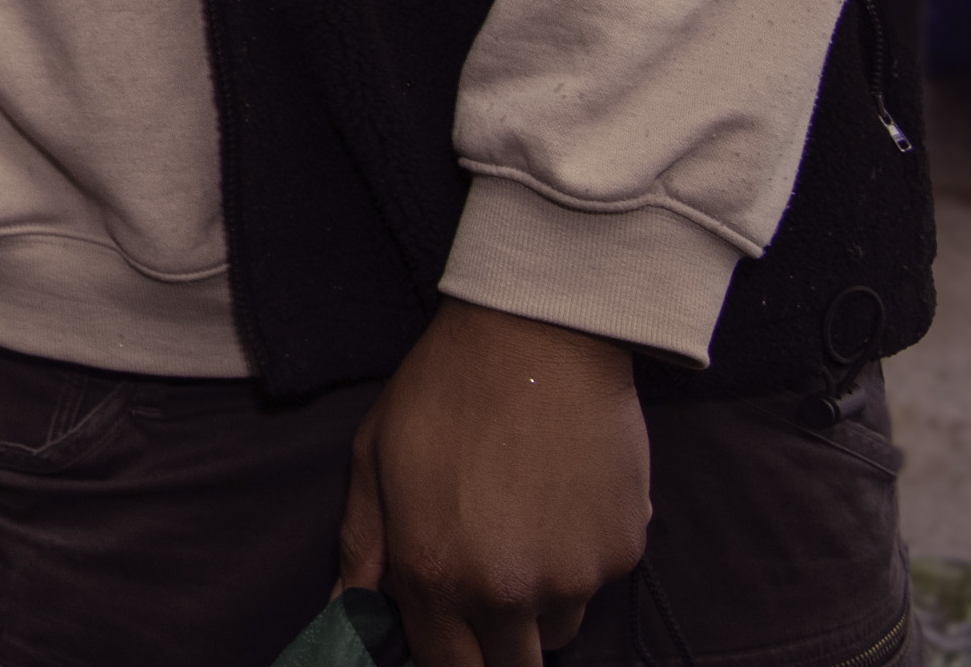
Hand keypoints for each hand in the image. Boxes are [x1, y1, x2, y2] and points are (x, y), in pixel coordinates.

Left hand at [338, 298, 648, 666]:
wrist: (537, 336)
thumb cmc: (443, 391)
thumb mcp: (374, 460)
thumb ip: (362, 548)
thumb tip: (344, 611)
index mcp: (437, 574)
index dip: (443, 657)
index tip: (443, 636)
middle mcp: (509, 591)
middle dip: (494, 644)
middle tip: (484, 588)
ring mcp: (576, 576)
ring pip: (557, 627)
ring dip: (539, 603)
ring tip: (521, 526)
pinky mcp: (625, 551)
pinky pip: (597, 581)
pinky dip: (580, 558)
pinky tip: (560, 497)